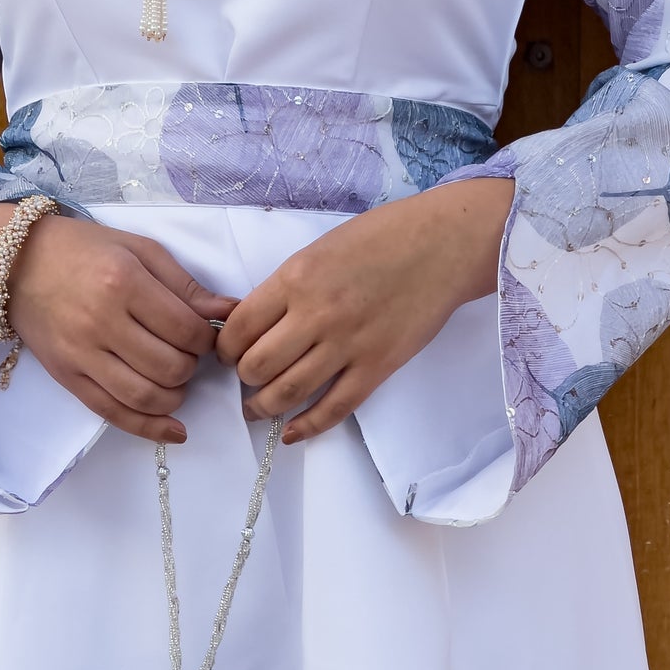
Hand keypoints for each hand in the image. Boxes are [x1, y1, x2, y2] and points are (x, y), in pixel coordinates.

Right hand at [0, 204, 236, 441]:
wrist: (16, 262)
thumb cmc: (83, 249)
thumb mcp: (139, 249)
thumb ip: (184, 285)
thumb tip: (229, 311)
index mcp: (124, 283)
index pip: (186, 330)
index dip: (207, 339)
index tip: (204, 334)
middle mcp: (101, 322)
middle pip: (170, 367)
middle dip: (191, 366)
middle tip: (187, 353)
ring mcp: (81, 354)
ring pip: (146, 396)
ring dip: (175, 396)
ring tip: (175, 380)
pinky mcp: (66, 377)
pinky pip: (112, 413)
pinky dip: (148, 428)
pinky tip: (174, 431)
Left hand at [214, 178, 514, 443]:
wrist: (443, 244)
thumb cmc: (383, 237)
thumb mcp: (320, 249)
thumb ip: (287, 285)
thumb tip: (256, 322)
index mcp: (296, 278)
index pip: (240, 327)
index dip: (225, 348)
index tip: (228, 353)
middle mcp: (316, 314)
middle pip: (257, 366)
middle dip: (243, 378)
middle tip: (244, 379)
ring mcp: (348, 344)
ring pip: (288, 392)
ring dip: (264, 406)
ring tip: (257, 409)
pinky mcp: (378, 366)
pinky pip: (334, 408)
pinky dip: (307, 426)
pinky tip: (291, 433)